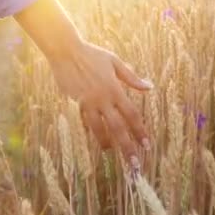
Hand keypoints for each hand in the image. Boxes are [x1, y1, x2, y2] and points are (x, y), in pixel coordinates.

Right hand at [48, 40, 152, 159]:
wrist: (65, 51)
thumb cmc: (91, 54)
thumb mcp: (114, 62)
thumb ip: (131, 77)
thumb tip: (149, 87)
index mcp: (115, 89)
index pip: (131, 115)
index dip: (140, 131)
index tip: (146, 145)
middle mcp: (103, 98)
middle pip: (118, 127)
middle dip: (127, 146)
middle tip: (134, 163)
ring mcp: (88, 102)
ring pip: (98, 128)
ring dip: (106, 142)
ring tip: (111, 152)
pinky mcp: (75, 102)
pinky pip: (84, 120)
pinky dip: (89, 129)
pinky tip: (94, 137)